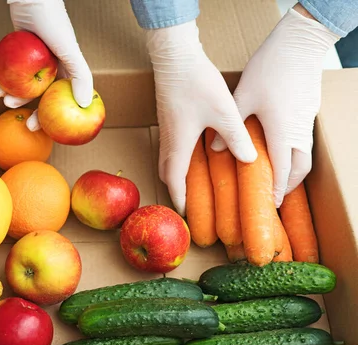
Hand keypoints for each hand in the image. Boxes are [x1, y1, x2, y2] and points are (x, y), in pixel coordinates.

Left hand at [0, 0, 92, 130]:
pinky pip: (15, 73)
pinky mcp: (22, 53)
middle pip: (44, 97)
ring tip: (5, 102)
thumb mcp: (70, 51)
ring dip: (16, 97)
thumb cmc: (53, 23)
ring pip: (27, 86)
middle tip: (26, 124)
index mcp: (68, 69)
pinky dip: (7, 82)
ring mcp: (37, 61)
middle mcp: (54, 66)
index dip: (56, 116)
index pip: (64, 99)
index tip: (45, 128)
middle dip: (35, 111)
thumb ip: (81, 76)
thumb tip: (85, 104)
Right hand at [147, 19, 256, 215]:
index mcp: (180, 144)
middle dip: (176, 190)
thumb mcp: (224, 112)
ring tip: (190, 185)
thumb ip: (237, 138)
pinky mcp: (169, 120)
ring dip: (176, 176)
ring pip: (167, 161)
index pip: (175, 180)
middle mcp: (170, 141)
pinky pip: (171, 149)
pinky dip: (177, 161)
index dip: (180, 199)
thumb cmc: (196, 84)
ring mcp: (167, 130)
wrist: (175, 58)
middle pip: (167, 173)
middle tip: (189, 203)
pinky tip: (193, 156)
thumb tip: (249, 160)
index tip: (186, 214)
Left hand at [224, 7, 339, 206]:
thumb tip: (215, 149)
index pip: (282, 171)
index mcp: (282, 133)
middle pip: (300, 168)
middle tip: (275, 195)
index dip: (277, 190)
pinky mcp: (308, 111)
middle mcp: (298, 131)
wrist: (299, 44)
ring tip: (277, 176)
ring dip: (293, 169)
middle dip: (289, 184)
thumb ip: (230, 127)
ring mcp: (306, 121)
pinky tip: (279, 148)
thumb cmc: (270, 70)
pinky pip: (304, 140)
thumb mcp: (242, 99)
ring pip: (305, 154)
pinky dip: (294, 152)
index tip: (271, 204)